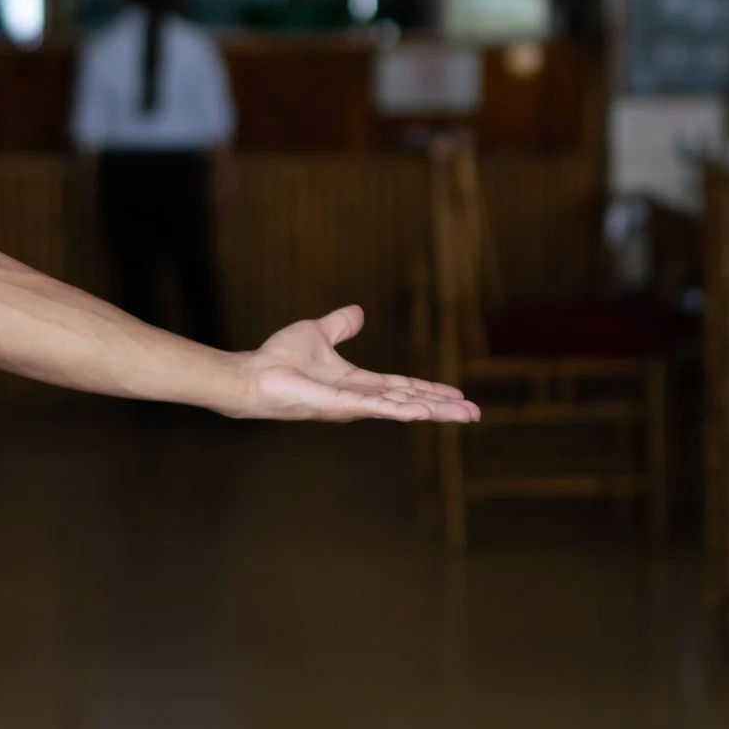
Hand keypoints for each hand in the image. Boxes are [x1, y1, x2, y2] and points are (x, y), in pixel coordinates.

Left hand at [224, 305, 477, 423]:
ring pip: (400, 407)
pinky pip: (374, 407)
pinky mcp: (337, 405)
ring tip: (463, 415)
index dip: (430, 390)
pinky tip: (422, 413)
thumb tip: (358, 312)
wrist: (253, 375)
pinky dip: (400, 410)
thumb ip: (340, 326)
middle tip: (474, 414)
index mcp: (358, 383)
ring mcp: (350, 405)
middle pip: (410, 402)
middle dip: (443, 408)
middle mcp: (359, 399)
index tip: (457, 395)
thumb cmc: (280, 359)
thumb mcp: (317, 333)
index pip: (402, 387)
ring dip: (433, 411)